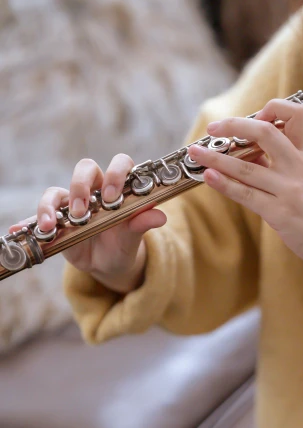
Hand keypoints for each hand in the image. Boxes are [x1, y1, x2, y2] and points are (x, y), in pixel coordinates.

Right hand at [8, 154, 166, 292]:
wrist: (110, 263)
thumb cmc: (124, 244)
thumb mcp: (133, 239)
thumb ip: (141, 225)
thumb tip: (159, 216)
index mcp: (119, 187)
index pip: (120, 164)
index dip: (116, 174)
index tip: (113, 197)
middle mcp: (95, 189)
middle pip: (85, 169)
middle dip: (82, 186)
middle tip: (83, 211)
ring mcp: (73, 202)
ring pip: (57, 191)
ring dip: (51, 205)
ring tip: (51, 225)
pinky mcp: (56, 218)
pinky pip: (40, 214)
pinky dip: (30, 221)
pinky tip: (19, 229)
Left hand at [188, 99, 302, 273]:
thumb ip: (283, 165)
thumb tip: (251, 153)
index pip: (296, 116)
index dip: (274, 108)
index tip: (256, 116)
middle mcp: (298, 168)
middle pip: (265, 132)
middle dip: (235, 125)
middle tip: (214, 127)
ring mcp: (289, 190)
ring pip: (247, 166)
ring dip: (216, 158)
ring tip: (196, 153)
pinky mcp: (280, 213)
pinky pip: (247, 194)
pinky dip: (224, 184)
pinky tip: (208, 177)